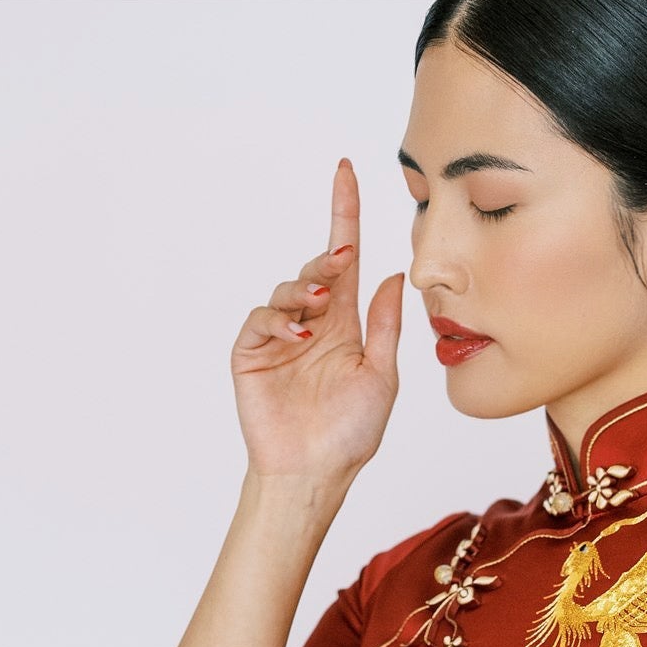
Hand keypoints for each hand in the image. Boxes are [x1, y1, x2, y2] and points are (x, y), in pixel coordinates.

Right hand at [231, 156, 403, 481]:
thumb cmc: (349, 434)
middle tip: (341, 259)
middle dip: (327, 258)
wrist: (313, 474)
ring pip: (286, 288)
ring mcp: (279, 337)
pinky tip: (297, 334)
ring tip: (319, 305)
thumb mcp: (381, 377)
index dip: (344, 215)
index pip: (345, 260)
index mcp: (345, 325)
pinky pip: (261, 319)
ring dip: (304, 288)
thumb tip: (394, 274)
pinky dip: (278, 319)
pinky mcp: (251, 354)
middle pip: (315, 268)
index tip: (346, 172)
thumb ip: (385, 326)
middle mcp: (311, 323)